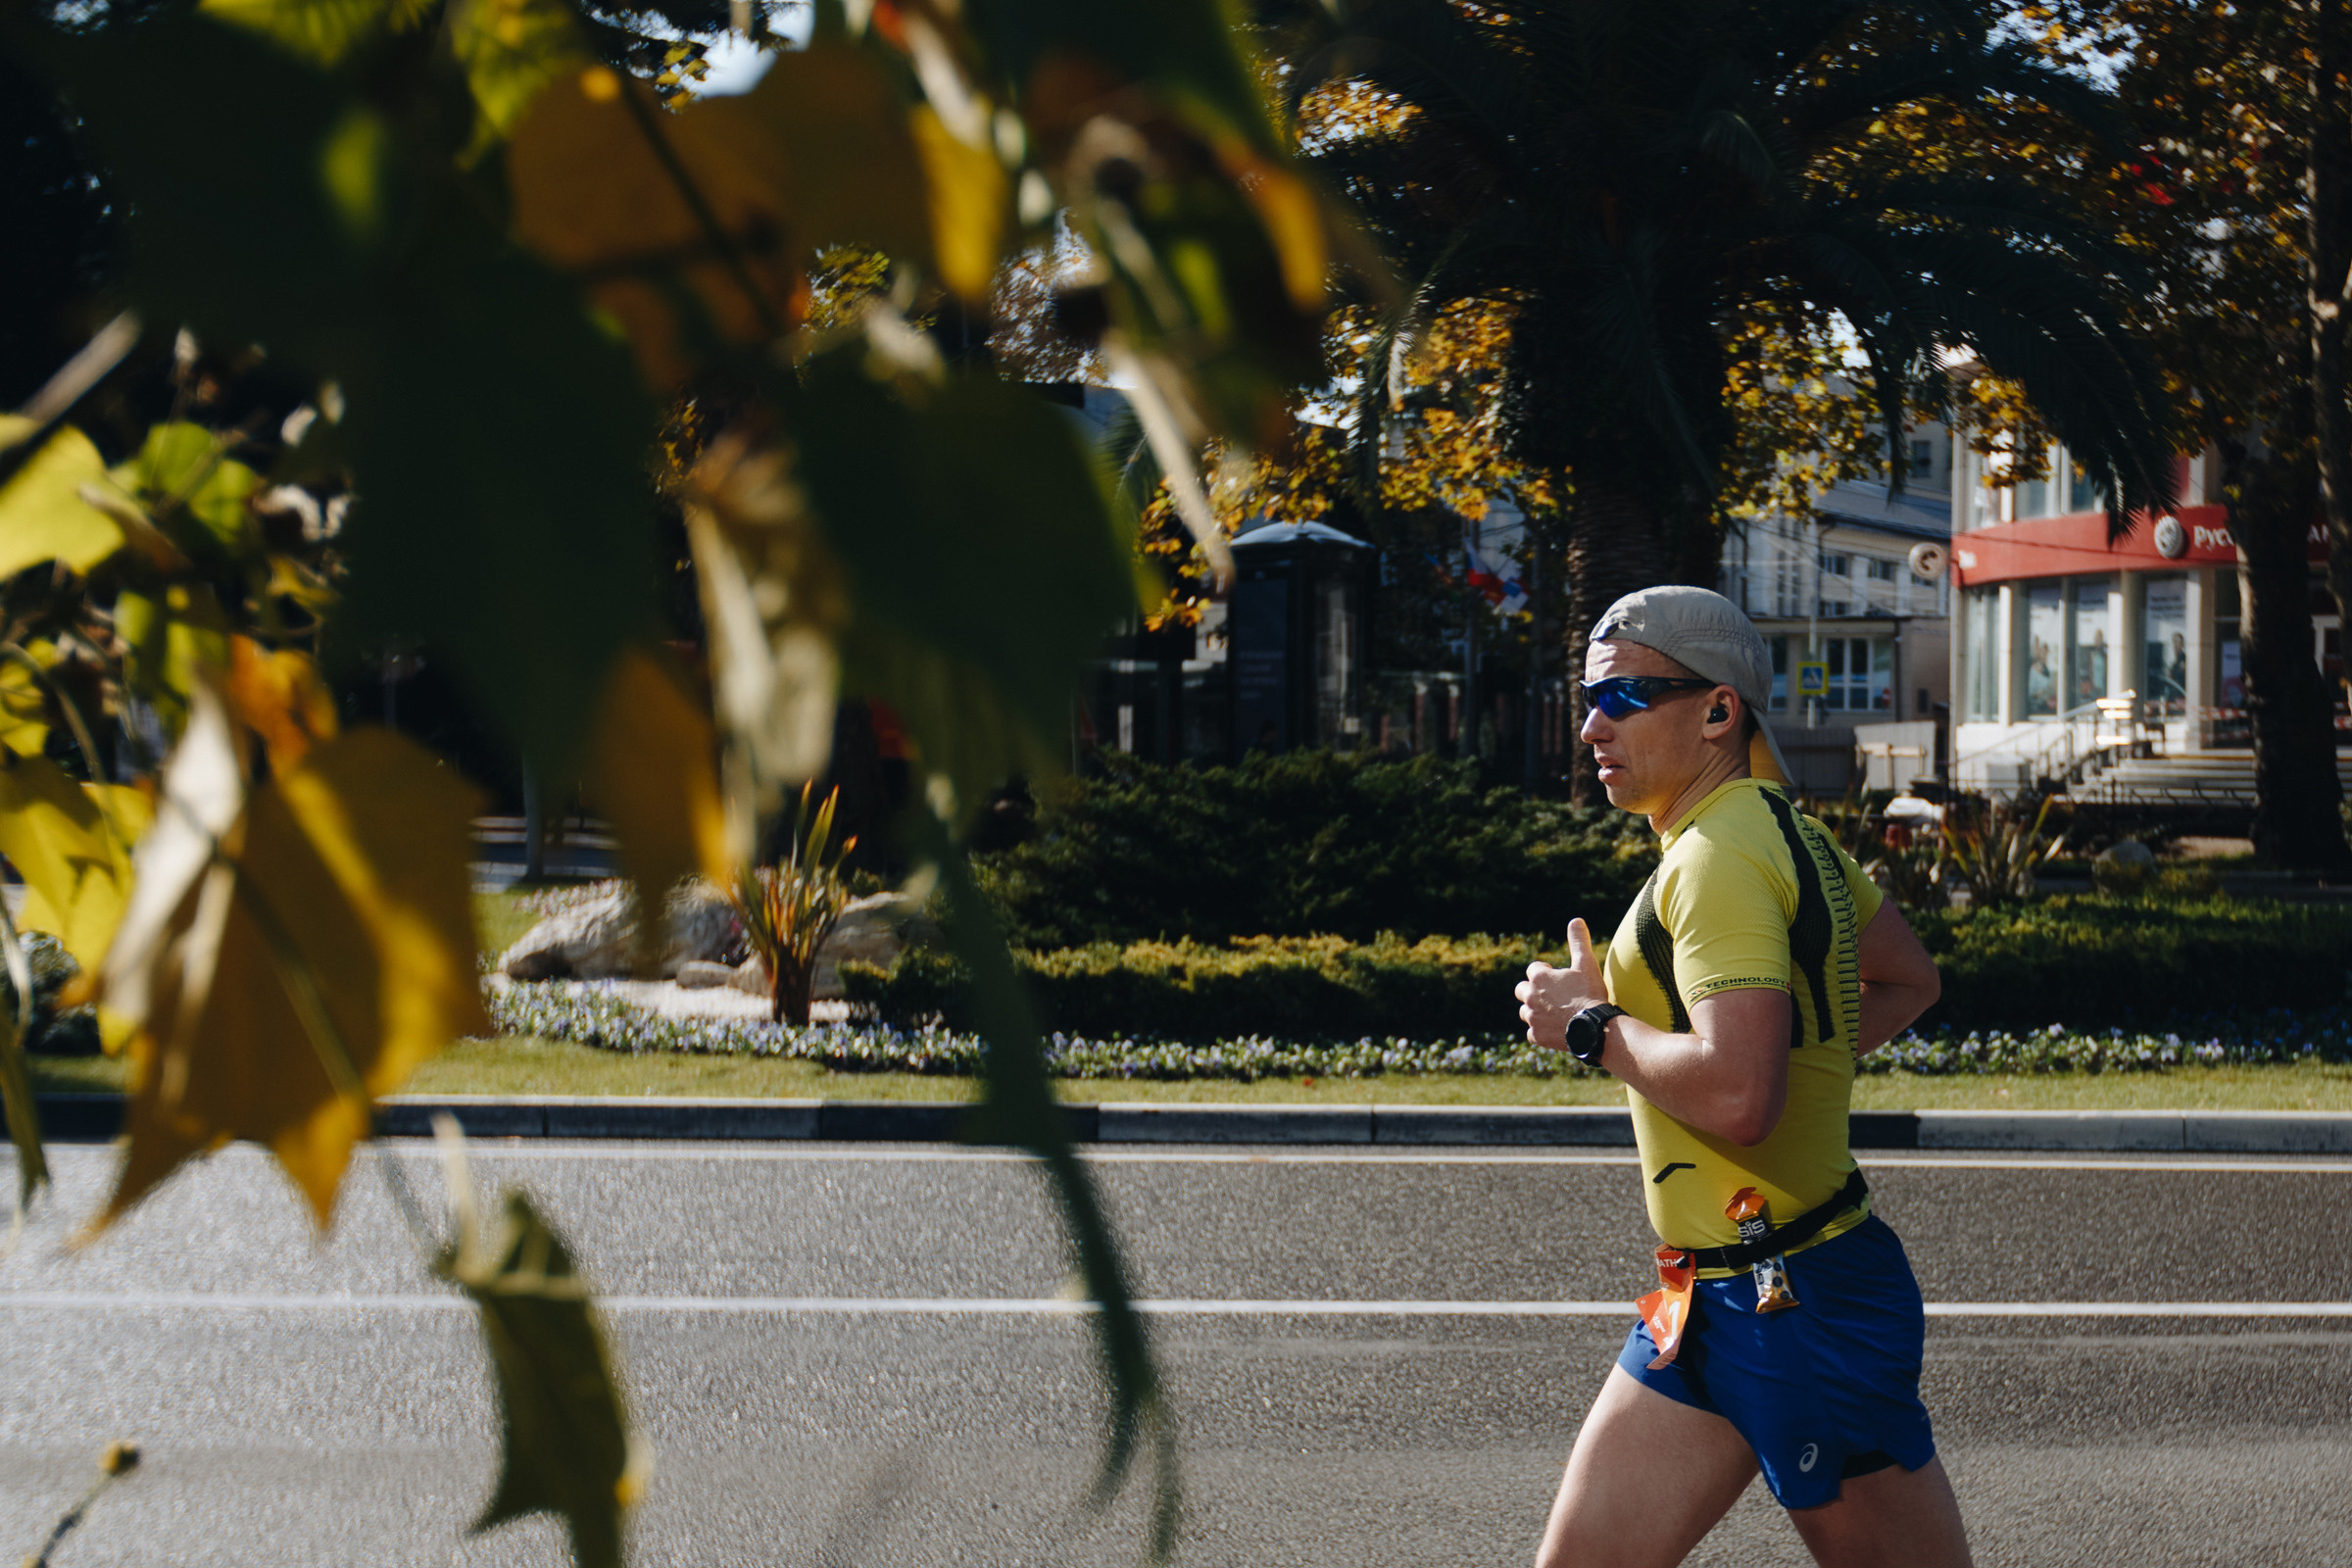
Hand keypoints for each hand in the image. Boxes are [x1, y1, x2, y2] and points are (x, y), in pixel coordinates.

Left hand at [1516, 918, 1605, 1050]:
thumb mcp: (1586, 964)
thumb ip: (1579, 941)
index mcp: (1539, 977)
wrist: (1595, 1028)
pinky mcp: (1536, 1035)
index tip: (1558, 978)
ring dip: (1535, 1010)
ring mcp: (1532, 1017)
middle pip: (1522, 990)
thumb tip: (1576, 920)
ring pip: (1525, 1011)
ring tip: (1553, 1012)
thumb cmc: (1590, 994)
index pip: (1534, 969)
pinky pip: (1532, 1032)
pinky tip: (1553, 1029)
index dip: (1547, 972)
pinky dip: (1540, 1031)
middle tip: (1552, 996)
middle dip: (1533, 990)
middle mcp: (1530, 996)